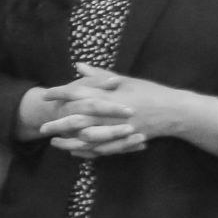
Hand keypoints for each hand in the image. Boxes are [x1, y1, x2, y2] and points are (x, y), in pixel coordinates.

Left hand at [41, 63, 217, 157]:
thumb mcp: (125, 80)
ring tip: (54, 143)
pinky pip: (102, 149)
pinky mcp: (125, 141)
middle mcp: (112, 112)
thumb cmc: (150, 92)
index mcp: (111, 94)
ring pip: (88, 138)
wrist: (175, 111)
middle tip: (42, 127)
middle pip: (79, 118)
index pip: (80, 92)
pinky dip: (87, 151)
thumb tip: (78, 65)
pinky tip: (74, 152)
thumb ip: (99, 75)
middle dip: (59, 123)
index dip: (61, 94)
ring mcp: (119, 129)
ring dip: (69, 141)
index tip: (46, 95)